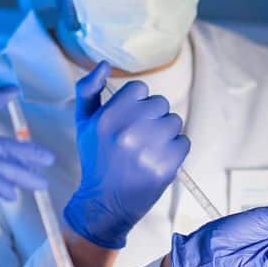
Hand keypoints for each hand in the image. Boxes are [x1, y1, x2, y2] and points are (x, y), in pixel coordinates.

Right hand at [63, 61, 189, 248]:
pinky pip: (183, 142)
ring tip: (149, 149)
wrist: (104, 203)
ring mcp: (149, 150)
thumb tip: (104, 63)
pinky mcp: (166, 167)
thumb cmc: (96, 158)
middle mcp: (128, 131)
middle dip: (152, 118)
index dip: (136, 103)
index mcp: (108, 117)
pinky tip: (158, 160)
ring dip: (165, 133)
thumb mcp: (84, 122)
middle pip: (160, 103)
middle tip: (138, 138)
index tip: (128, 120)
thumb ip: (88, 89)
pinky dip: (175, 150)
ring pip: (174, 121)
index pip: (140, 89)